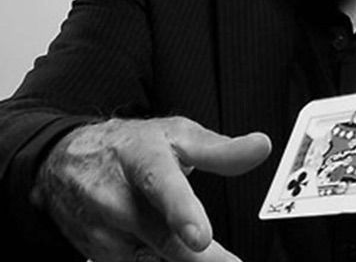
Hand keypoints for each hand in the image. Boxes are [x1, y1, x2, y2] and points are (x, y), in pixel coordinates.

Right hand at [30, 117, 271, 261]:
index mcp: (141, 159)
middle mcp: (118, 200)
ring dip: (186, 261)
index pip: (161, 185)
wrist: (66, 164)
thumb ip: (220, 149)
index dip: (181, 211)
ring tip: (212, 253)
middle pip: (162, 240)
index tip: (201, 237)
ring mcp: (105, 235)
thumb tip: (262, 147)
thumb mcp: (176, 134)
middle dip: (198, 259)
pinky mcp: (101, 258)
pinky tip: (185, 253)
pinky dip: (165, 261)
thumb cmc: (130, 146)